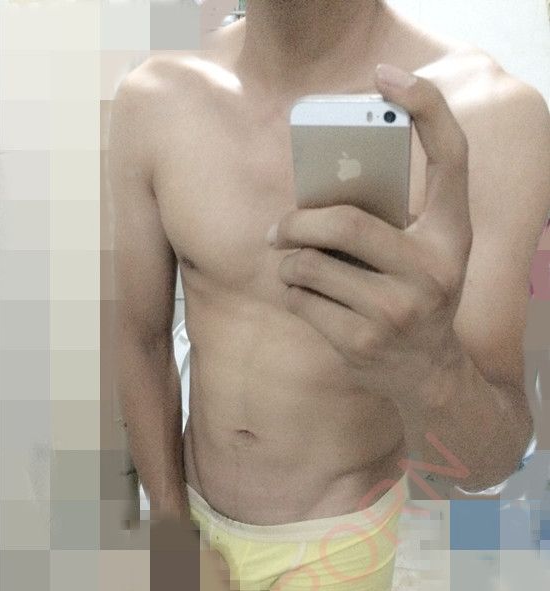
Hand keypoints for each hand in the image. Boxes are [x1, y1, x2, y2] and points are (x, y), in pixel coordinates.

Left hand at [270, 63, 472, 400]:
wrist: (430, 376)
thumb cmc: (417, 298)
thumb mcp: (424, 256)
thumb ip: (390, 220)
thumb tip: (315, 193)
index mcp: (451, 237)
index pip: (451, 156)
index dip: (426, 106)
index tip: (388, 75)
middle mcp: (431, 271)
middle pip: (344, 222)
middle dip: (296, 222)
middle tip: (279, 228)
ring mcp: (396, 311)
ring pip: (310, 265)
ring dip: (288, 262)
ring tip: (289, 262)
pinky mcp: (362, 343)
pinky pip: (301, 301)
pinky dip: (291, 292)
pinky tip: (303, 295)